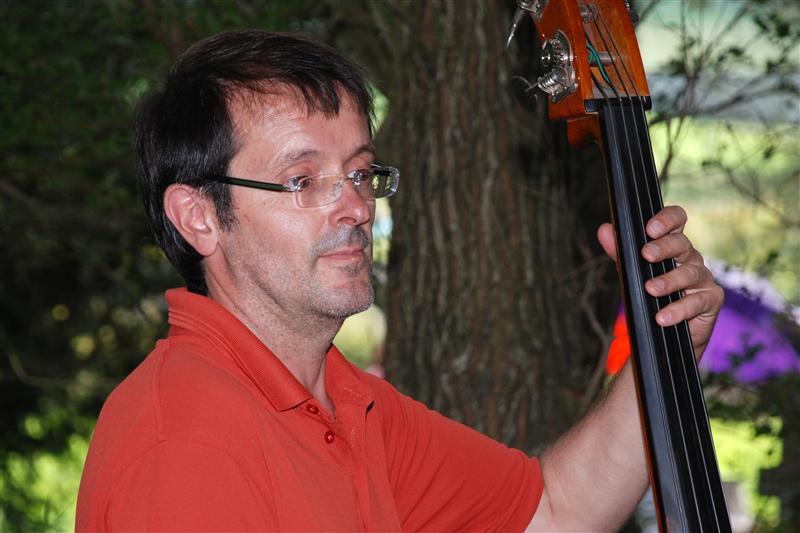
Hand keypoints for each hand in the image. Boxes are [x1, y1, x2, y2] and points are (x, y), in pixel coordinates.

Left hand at [596, 206, 723, 357]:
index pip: (676, 221)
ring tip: (650, 289)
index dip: (667, 219)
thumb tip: (604, 230)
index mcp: (672, 245)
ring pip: (689, 273)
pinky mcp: (711, 299)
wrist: (667, 334)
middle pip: (682, 244)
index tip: (650, 228)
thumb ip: (620, 252)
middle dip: (663, 248)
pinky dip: (678, 310)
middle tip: (646, 254)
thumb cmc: (652, 296)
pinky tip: (662, 316)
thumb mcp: (633, 272)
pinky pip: (697, 302)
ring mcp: (703, 277)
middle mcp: (690, 257)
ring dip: (668, 281)